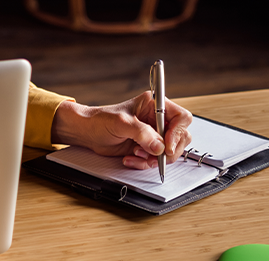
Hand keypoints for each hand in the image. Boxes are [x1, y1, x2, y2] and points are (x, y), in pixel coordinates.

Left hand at [50, 92, 192, 169]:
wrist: (87, 133)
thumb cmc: (100, 120)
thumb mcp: (121, 123)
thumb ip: (142, 133)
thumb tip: (160, 146)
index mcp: (154, 105)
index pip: (181, 117)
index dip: (178, 132)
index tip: (167, 145)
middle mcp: (157, 119)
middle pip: (180, 137)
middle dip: (168, 149)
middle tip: (154, 155)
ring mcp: (153, 135)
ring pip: (170, 151)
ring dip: (154, 158)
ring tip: (136, 154)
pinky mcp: (147, 148)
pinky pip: (156, 160)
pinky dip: (145, 163)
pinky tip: (131, 158)